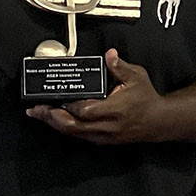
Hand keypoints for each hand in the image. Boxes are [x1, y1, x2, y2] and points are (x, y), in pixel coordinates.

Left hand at [26, 49, 165, 143]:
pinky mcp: (102, 140)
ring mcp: (103, 136)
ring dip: (55, 124)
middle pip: (72, 126)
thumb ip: (120, 66)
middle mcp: (106, 126)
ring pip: (74, 133)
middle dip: (52, 118)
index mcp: (114, 109)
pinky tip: (57, 120)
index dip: (69, 105)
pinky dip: (66, 128)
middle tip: (36, 110)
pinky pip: (79, 136)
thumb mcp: (137, 77)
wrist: (158, 122)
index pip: (85, 110)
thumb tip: (109, 54)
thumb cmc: (147, 99)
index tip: (57, 97)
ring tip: (40, 114)